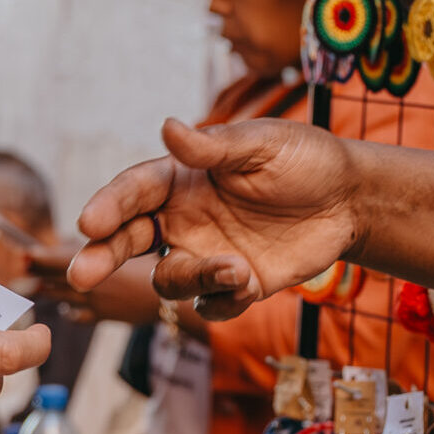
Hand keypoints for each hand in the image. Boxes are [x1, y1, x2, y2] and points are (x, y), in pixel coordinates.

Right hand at [69, 118, 362, 320]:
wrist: (351, 198)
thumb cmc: (303, 159)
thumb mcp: (263, 143)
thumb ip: (214, 147)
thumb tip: (168, 128)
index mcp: (181, 180)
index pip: (133, 193)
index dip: (108, 207)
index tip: (88, 223)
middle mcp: (183, 220)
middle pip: (128, 242)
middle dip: (102, 257)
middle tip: (82, 273)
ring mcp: (207, 255)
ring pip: (170, 280)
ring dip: (194, 279)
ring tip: (236, 270)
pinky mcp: (237, 285)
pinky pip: (211, 305)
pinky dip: (223, 301)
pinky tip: (249, 284)